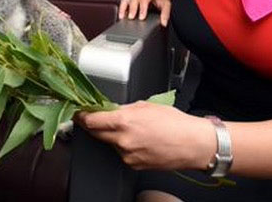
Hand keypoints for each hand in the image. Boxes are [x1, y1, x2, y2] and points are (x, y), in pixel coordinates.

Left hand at [75, 102, 215, 170]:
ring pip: (110, 143)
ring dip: (112, 136)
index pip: (91, 121)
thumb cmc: (176, 124)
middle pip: (95, 133)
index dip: (81, 115)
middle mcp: (123, 140)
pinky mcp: (133, 165)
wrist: (193, 144)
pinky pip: (121, 153)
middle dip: (94, 125)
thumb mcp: (147, 106)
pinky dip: (124, 146)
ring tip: (133, 128)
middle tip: (96, 117)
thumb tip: (111, 109)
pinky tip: (139, 140)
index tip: (78, 112)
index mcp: (124, 122)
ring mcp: (127, 155)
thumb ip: (125, 108)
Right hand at [118, 0, 170, 25]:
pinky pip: (123, 3)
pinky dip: (121, 9)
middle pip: (135, 0)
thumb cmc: (161, 1)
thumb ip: (165, 14)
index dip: (143, 8)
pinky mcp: (130, 0)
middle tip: (131, 18)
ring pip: (127, 0)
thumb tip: (163, 23)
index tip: (142, 17)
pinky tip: (121, 16)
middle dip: (133, 9)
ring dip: (124, 9)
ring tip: (123, 17)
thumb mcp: (166, 5)